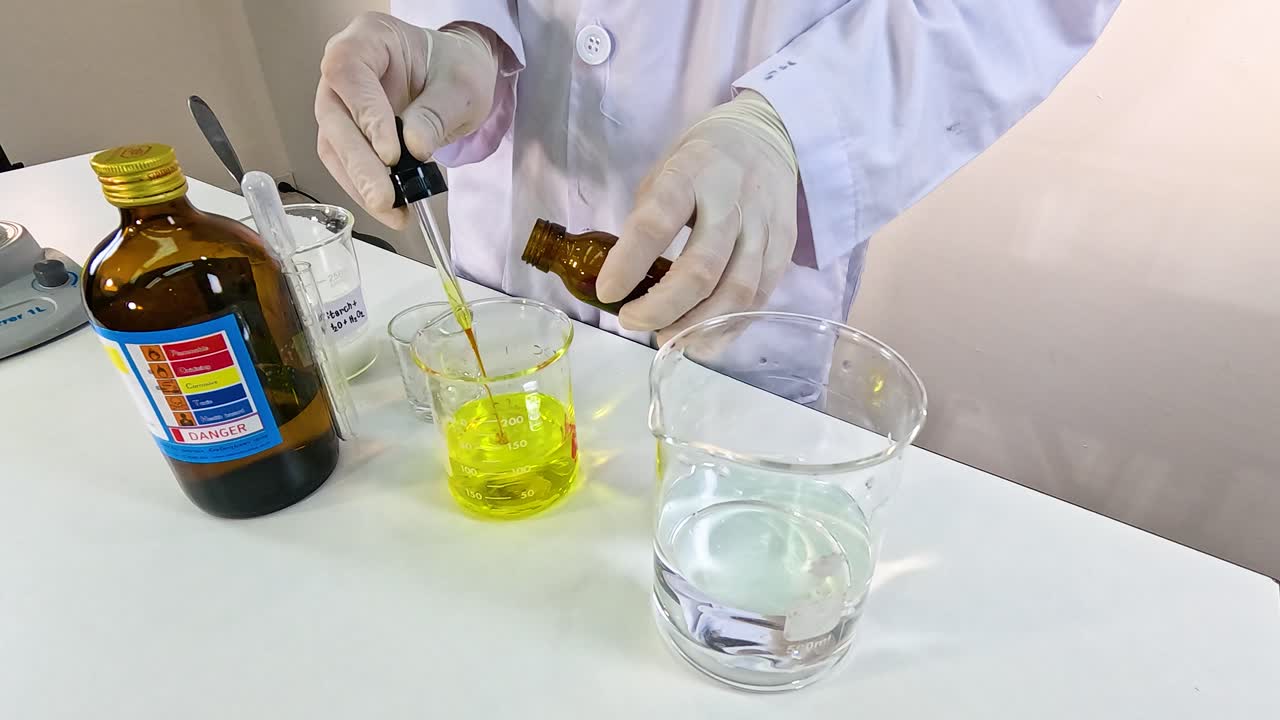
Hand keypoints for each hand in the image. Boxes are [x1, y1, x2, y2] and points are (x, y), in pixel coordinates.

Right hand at [315, 12, 498, 227]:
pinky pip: (346, 164)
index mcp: (369, 39)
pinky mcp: (348, 133)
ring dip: (359, 183)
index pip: (350, 72)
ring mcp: (342, 102)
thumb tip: (414, 147)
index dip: (365, 114)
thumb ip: (436, 112)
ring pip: (334, 145)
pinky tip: (390, 208)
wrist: (457, 77)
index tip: (391, 154)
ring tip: (391, 210)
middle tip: (383, 198)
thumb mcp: (462, 84)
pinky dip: (364, 189)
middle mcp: (345, 69)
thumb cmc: (456, 68)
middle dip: (359, 163)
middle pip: (335, 116)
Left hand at [597, 90, 798, 345]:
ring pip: (736, 292)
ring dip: (697, 326)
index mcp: (692, 173)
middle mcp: (732, 201)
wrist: (771, 136)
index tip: (607, 293)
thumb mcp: (665, 167)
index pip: (657, 222)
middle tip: (633, 322)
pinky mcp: (785, 249)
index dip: (629, 263)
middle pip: (702, 269)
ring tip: (667, 338)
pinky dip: (727, 327)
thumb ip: (648, 214)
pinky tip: (701, 338)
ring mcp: (764, 228)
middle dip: (662, 306)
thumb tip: (624, 273)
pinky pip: (758, 299)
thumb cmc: (704, 157)